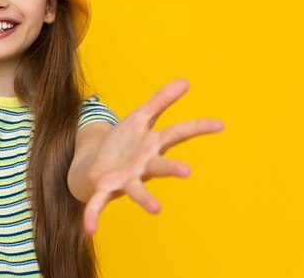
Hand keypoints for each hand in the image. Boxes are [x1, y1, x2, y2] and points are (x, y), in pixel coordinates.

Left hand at [83, 79, 223, 233]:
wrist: (98, 164)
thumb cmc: (124, 143)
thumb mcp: (139, 117)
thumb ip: (160, 101)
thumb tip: (185, 80)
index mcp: (152, 145)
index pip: (178, 133)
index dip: (198, 127)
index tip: (220, 124)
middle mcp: (143, 165)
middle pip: (160, 165)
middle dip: (172, 168)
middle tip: (186, 171)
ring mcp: (125, 179)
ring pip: (137, 189)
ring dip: (145, 198)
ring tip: (156, 209)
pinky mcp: (105, 188)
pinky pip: (99, 204)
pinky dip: (93, 215)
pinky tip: (89, 228)